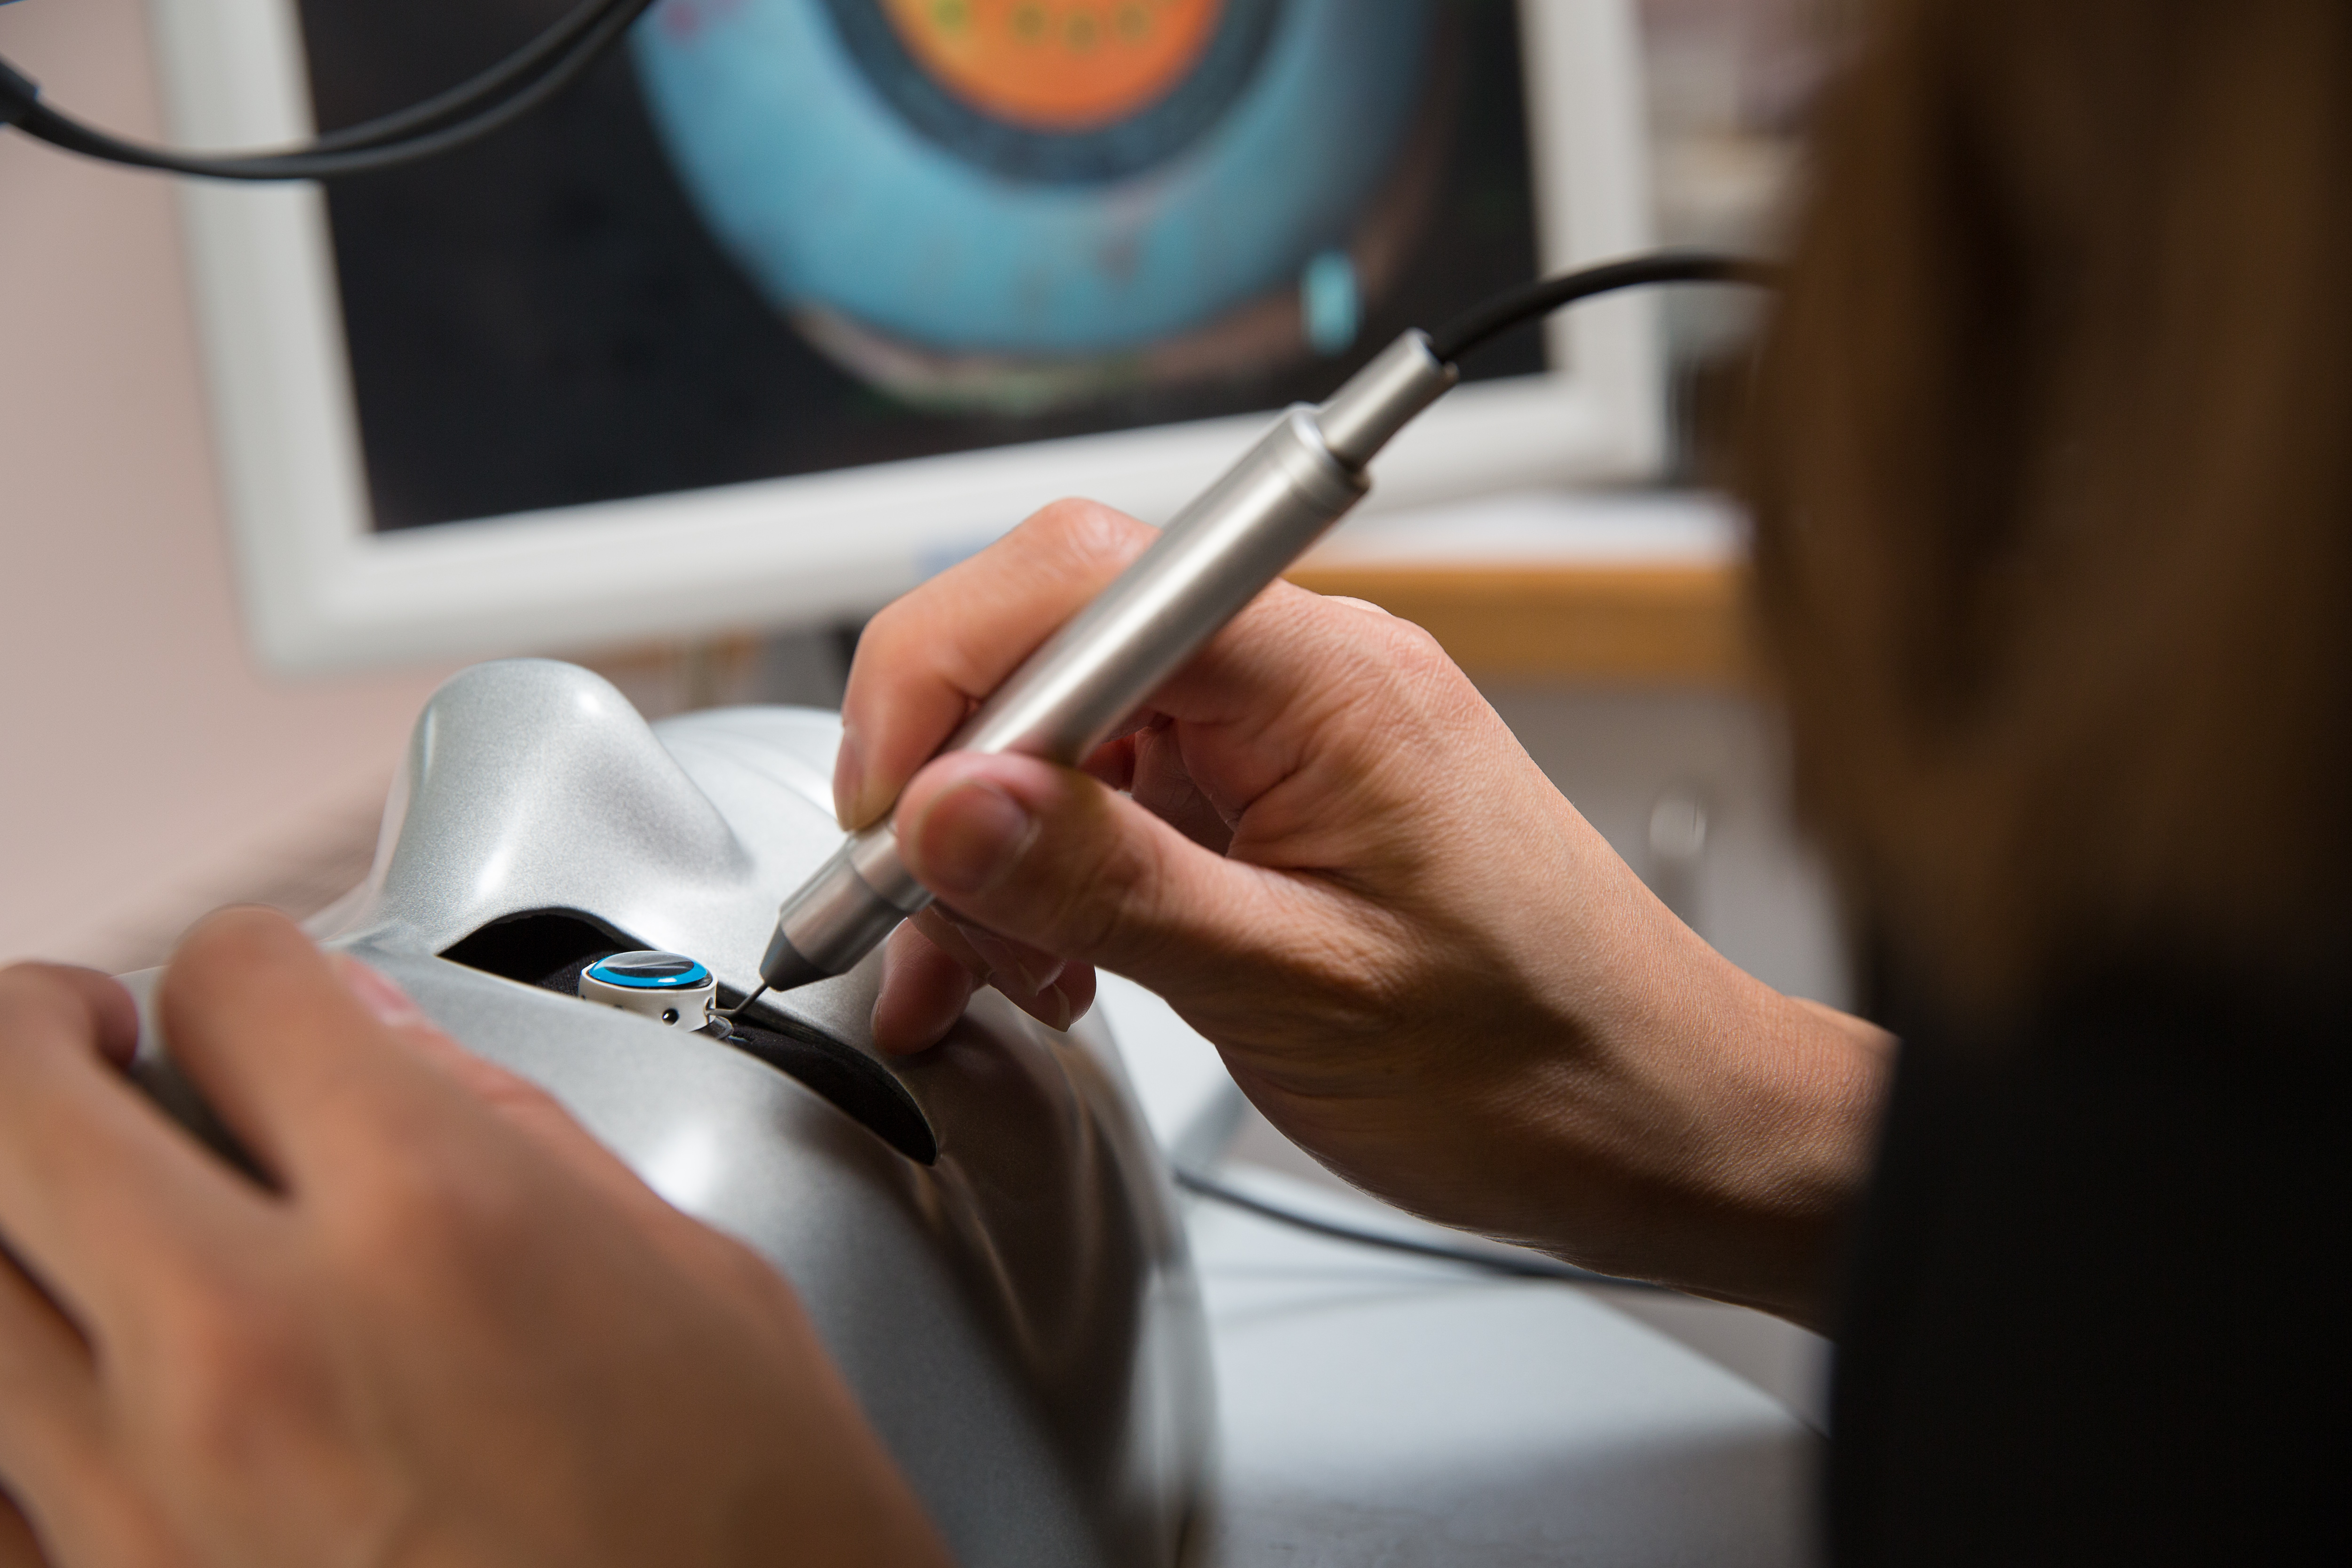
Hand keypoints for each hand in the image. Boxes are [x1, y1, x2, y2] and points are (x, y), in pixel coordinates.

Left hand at [0, 909, 948, 1567]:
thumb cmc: (756, 1539)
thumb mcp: (692, 1277)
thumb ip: (514, 1137)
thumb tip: (384, 1048)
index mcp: (436, 1229)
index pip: (239, 989)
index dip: (252, 962)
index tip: (260, 986)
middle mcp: (259, 1357)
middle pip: (16, 1101)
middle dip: (42, 1027)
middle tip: (82, 1030)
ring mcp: (154, 1510)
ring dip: (12, 1205)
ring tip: (60, 1188)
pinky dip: (21, 1401)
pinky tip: (79, 1376)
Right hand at [846, 501, 1889, 1323]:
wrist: (1662, 1121)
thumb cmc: (1535, 1065)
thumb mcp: (1295, 991)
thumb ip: (1110, 884)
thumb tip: (949, 803)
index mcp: (1326, 679)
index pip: (1085, 580)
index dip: (950, 675)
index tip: (891, 808)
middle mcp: (1308, 677)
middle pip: (1063, 650)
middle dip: (958, 780)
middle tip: (908, 911)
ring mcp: (1293, 739)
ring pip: (1079, 738)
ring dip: (1001, 852)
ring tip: (983, 972)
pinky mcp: (1283, 801)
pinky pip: (1129, 802)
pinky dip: (1061, 881)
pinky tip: (1046, 966)